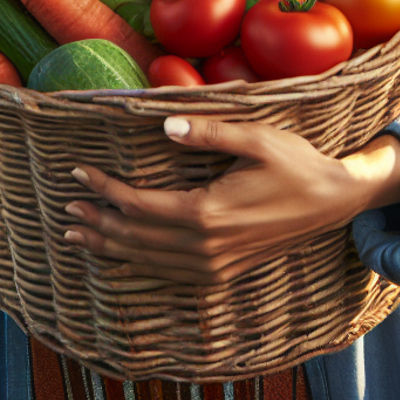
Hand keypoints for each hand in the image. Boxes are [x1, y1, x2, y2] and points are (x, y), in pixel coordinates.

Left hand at [63, 117, 399, 284]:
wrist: (331, 202)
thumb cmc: (296, 164)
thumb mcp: (258, 138)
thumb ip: (210, 133)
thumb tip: (165, 126)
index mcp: (208, 211)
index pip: (139, 204)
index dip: (105, 190)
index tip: (79, 173)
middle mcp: (205, 245)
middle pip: (135, 237)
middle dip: (98, 220)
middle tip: (67, 208)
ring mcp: (214, 264)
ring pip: (148, 259)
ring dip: (110, 247)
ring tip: (80, 235)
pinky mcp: (222, 270)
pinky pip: (169, 273)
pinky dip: (139, 264)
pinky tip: (124, 255)